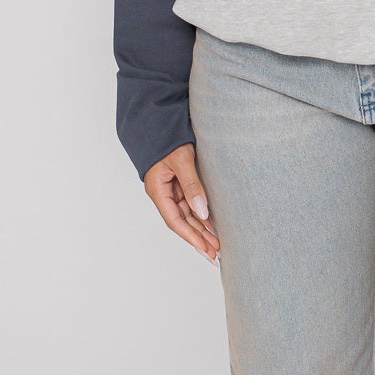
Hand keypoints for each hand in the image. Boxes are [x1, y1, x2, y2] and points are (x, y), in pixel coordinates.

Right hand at [144, 143, 220, 262]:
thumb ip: (192, 185)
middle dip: (199, 238)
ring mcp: (171, 188)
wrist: (160, 119)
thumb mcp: (181, 160)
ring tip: (217, 245)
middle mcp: (163, 192)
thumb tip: (203, 212)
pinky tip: (212, 226)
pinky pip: (190, 204)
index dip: (191, 237)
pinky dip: (201, 215)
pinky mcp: (179, 183)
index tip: (205, 249)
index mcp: (157, 190)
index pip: (175, 220)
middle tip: (215, 255)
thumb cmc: (167, 137)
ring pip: (187, 215)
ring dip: (201, 230)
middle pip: (182, 222)